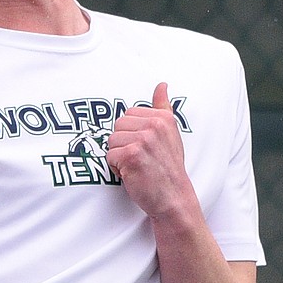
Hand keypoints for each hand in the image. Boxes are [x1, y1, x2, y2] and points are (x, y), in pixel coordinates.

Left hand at [106, 82, 196, 219]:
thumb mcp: (170, 134)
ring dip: (119, 157)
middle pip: (116, 127)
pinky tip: (133, 174)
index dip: (131, 135)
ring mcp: (143, 139)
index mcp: (163, 118)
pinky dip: (116, 168)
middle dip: (123, 144)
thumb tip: (161, 85)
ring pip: (110, 141)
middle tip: (142, 159)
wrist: (174, 198)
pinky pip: (109, 156)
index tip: (147, 148)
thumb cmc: (168, 167)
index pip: (126, 116)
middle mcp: (155, 125)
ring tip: (137, 166)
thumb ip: (162, 108)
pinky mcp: (132, 155)